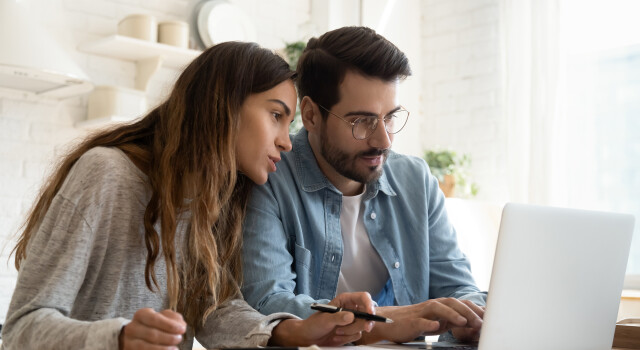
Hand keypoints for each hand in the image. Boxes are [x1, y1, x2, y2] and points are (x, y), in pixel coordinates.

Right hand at [119, 308, 186, 349]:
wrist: (138, 337)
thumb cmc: (156, 325)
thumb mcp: (164, 318)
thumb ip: (174, 319)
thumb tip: (181, 326)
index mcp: (141, 315)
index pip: (154, 319)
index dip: (169, 325)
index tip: (182, 329)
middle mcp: (132, 328)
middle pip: (151, 334)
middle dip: (169, 338)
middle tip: (179, 339)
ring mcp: (129, 341)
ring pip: (145, 347)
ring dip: (163, 349)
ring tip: (175, 348)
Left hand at [270, 292, 375, 345]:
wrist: (309, 337)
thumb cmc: (314, 324)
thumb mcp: (325, 319)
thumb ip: (338, 317)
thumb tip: (351, 316)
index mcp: (345, 300)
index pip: (363, 297)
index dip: (369, 304)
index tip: (370, 313)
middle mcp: (350, 309)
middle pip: (367, 313)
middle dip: (364, 322)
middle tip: (365, 327)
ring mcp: (352, 321)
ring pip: (362, 326)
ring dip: (350, 332)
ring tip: (337, 331)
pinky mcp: (351, 331)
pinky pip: (358, 335)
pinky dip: (348, 338)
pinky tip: (338, 336)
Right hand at [356, 298, 483, 343]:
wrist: (391, 322)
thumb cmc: (416, 322)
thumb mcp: (438, 322)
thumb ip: (452, 321)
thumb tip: (473, 324)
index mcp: (441, 305)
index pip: (461, 304)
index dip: (475, 310)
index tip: (489, 319)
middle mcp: (433, 305)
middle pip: (452, 303)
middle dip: (468, 312)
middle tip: (481, 322)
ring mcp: (422, 312)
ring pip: (438, 308)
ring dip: (452, 314)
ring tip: (464, 322)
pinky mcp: (412, 321)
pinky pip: (421, 321)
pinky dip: (429, 323)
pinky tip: (436, 327)